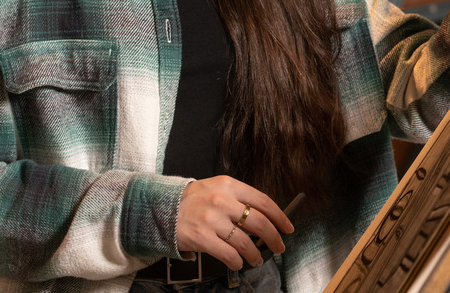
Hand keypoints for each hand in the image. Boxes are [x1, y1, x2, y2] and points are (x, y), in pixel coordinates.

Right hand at [175, 176, 292, 269]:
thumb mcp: (218, 189)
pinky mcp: (201, 237)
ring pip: (245, 241)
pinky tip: (239, 263)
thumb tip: (265, 220)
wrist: (162, 208)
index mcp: (229, 185)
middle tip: (279, 246)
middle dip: (274, 238)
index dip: (280, 217)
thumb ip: (240, 200)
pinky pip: (228, 254)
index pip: (263, 201)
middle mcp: (221, 200)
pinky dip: (237, 261)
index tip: (288, 227)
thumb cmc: (194, 200)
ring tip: (257, 259)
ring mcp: (211, 219)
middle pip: (259, 222)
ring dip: (255, 254)